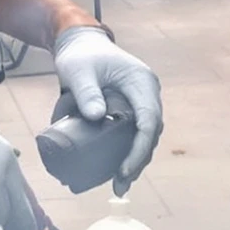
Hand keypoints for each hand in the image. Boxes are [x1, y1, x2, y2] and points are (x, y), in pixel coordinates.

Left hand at [53, 25, 162, 185]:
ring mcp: (142, 101)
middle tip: (120, 184)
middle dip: (138, 160)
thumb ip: (86, 91)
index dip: (139, 148)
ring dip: (135, 160)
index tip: (124, 169)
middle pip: (151, 133)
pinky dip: (129, 152)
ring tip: (119, 184)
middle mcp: (147, 93)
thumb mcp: (78, 71)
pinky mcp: (133, 109)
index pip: (149, 120)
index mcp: (141, 82)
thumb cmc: (80, 56)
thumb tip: (96, 116)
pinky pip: (135, 133)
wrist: (81, 45)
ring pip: (146, 136)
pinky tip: (117, 170)